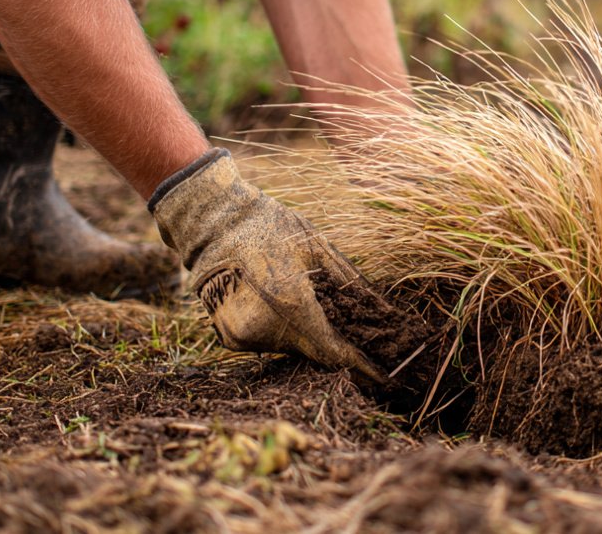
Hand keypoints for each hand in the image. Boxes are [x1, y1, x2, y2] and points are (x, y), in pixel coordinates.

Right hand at [149, 149, 382, 382]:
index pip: (334, 353)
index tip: (387, 377)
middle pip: (314, 353)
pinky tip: (282, 304)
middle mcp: (264, 329)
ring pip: (291, 348)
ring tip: (314, 307)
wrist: (214, 224)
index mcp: (290, 305)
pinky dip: (283, 331)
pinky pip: (269, 343)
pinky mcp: (230, 338)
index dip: (363, 367)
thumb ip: (352, 286)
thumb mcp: (319, 249)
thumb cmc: (272, 229)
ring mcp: (243, 337)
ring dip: (309, 335)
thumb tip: (385, 313)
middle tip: (360, 338)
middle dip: (338, 346)